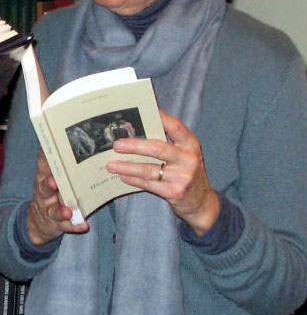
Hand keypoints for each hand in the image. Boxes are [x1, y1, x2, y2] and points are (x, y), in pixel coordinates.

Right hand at [27, 151, 88, 245]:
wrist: (38, 221)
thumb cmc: (50, 192)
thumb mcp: (49, 175)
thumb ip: (55, 161)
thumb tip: (65, 138)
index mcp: (43, 178)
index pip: (42, 167)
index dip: (44, 159)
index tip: (48, 151)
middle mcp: (44, 193)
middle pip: (43, 188)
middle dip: (48, 185)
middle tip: (53, 182)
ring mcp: (49, 209)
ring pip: (53, 210)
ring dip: (60, 210)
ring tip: (68, 211)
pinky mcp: (57, 224)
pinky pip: (66, 226)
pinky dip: (74, 225)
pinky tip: (83, 225)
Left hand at [106, 110, 219, 235]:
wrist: (202, 203)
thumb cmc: (186, 171)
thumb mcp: (184, 154)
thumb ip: (168, 142)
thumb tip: (137, 129)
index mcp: (191, 144)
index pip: (175, 126)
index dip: (159, 117)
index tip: (139, 111)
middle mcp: (188, 158)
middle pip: (157, 148)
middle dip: (134, 145)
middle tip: (116, 144)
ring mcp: (183, 176)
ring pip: (148, 169)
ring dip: (127, 166)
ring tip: (111, 164)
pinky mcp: (175, 192)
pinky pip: (149, 184)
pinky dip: (133, 180)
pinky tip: (122, 176)